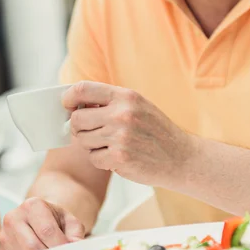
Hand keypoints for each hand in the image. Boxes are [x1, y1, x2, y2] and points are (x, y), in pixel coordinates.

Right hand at [0, 198, 84, 249]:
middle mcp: (14, 216)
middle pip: (33, 246)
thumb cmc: (55, 220)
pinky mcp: (2, 248)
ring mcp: (5, 233)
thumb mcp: (70, 221)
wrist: (39, 218)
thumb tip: (74, 248)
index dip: (60, 246)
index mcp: (32, 205)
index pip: (46, 230)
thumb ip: (76, 234)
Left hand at [62, 81, 196, 185]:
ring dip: (91, 145)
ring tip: (110, 145)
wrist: (182, 158)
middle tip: (90, 132)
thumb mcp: (138, 106)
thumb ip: (110, 102)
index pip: (83, 89)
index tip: (67, 105)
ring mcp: (120, 136)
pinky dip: (101, 160)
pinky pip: (93, 158)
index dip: (68, 98)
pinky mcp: (119, 158)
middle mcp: (122, 114)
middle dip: (78, 127)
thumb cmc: (155, 132)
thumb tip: (75, 104)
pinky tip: (117, 157)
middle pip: (77, 118)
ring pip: (82, 140)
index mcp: (125, 96)